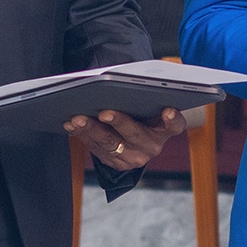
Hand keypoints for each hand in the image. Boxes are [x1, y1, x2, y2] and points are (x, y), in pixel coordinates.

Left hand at [68, 105, 182, 172]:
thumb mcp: (148, 107)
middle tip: (104, 113)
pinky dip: (83, 136)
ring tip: (78, 118)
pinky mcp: (116, 164)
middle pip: (135, 134)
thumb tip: (119, 82)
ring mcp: (134, 157)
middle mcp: (152, 146)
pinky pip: (97, 150)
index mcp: (165, 129)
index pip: (175, 125)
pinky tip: (72, 125)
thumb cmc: (142, 115)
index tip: (168, 110)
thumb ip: (144, 98)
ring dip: (91, 130)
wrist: (136, 141)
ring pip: (110, 144)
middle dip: (118, 122)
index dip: (172, 119)